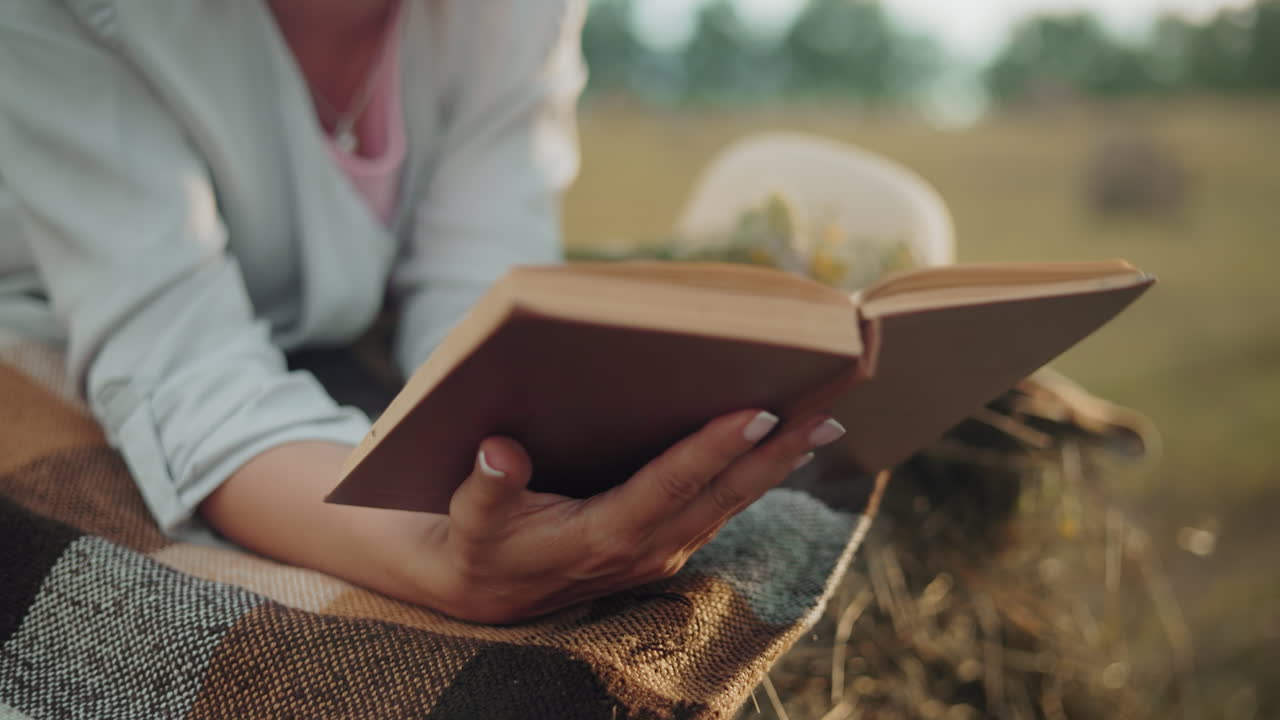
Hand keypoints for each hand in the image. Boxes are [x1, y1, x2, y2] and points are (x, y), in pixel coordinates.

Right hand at [403, 409, 847, 623]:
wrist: (480, 593)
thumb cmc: (476, 544)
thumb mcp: (469, 519)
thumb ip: (486, 488)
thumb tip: (499, 450)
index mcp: (600, 538)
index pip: (669, 486)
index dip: (713, 450)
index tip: (757, 414)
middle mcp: (641, 550)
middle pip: (720, 497)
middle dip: (774, 457)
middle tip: (825, 415)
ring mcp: (657, 553)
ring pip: (727, 505)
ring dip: (775, 468)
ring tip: (820, 425)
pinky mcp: (660, 548)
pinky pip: (716, 510)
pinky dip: (750, 480)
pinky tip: (776, 452)